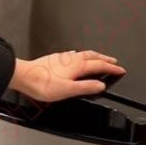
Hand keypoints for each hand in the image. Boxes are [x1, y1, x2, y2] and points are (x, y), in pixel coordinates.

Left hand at [8, 50, 126, 102]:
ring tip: (100, 58)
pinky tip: (78, 57)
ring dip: (95, 56)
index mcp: (77, 66)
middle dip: (105, 59)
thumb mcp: (68, 90)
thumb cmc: (43, 84)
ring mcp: (63, 57)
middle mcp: (72, 59)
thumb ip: (86, 87)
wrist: (25, 76)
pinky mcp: (56, 58)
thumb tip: (101, 85)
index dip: (111, 68)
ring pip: (84, 54)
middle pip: (93, 57)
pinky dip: (82, 56)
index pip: (99, 66)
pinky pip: (74, 54)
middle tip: (114, 62)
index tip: (120, 70)